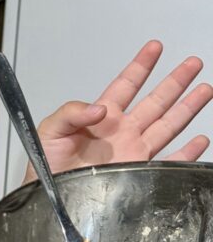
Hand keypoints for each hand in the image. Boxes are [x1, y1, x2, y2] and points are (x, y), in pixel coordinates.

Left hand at [28, 40, 211, 181]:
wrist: (48, 194)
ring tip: (205, 89)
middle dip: (174, 82)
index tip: (155, 47)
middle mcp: (122, 131)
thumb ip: (71, 113)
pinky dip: (187, 152)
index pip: (125, 85)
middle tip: (193, 63)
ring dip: (187, 108)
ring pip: (167, 125)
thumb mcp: (49, 129)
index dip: (140, 66)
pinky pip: (169, 161)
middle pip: (155, 101)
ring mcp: (133, 151)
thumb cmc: (45, 163)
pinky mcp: (139, 173)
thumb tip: (99, 109)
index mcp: (101, 117)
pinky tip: (200, 140)